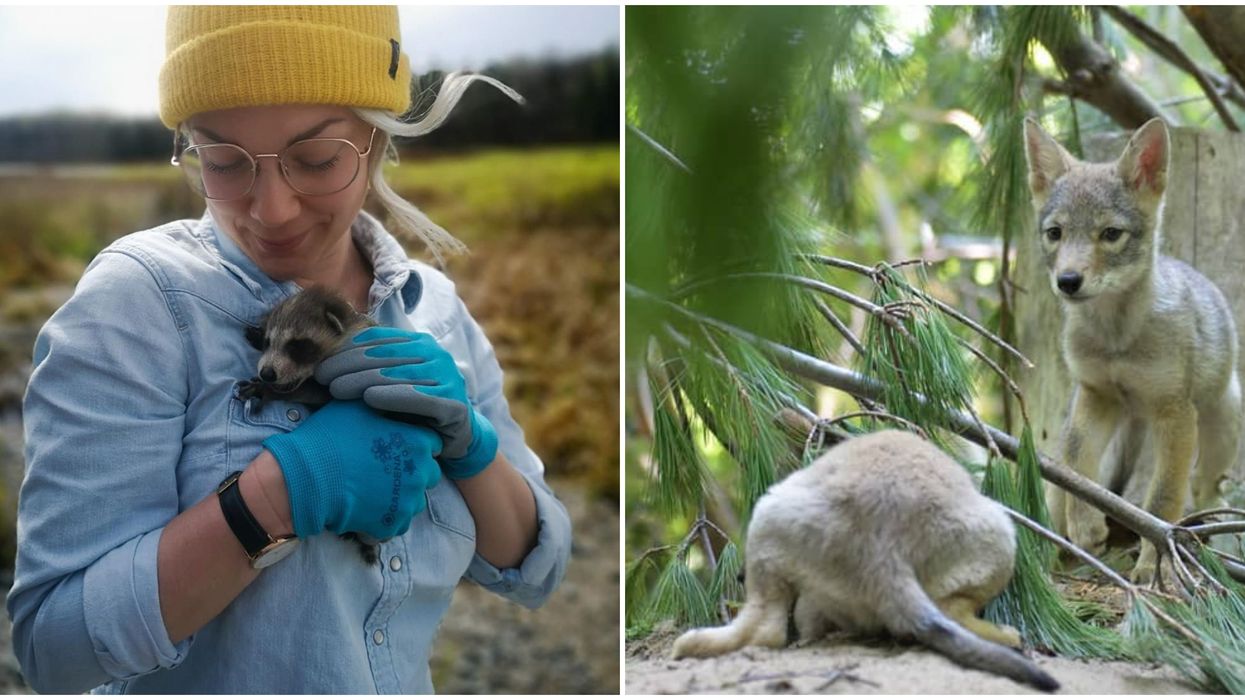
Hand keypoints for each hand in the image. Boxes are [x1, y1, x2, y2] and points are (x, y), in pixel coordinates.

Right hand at [261, 400, 442, 538]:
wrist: (306, 477)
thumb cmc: (329, 436)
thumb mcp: (357, 406)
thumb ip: (382, 404)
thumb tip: (388, 397)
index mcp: (418, 440)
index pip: (432, 443)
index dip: (414, 443)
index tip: (398, 445)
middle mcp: (420, 470)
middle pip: (429, 472)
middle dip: (413, 471)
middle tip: (385, 469)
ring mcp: (409, 499)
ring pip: (416, 499)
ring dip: (401, 496)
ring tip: (374, 491)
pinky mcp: (394, 522)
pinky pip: (399, 522)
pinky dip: (387, 519)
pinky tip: (368, 510)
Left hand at [315, 327, 498, 478]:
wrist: (456, 437)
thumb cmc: (414, 409)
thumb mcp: (391, 382)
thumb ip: (370, 367)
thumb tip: (324, 359)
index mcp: (419, 343)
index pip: (378, 339)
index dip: (347, 348)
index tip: (320, 362)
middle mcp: (436, 355)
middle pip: (385, 355)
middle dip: (349, 365)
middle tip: (322, 378)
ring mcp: (448, 378)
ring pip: (399, 374)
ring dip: (364, 380)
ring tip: (336, 390)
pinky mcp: (456, 404)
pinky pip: (421, 398)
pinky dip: (394, 396)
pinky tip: (370, 398)